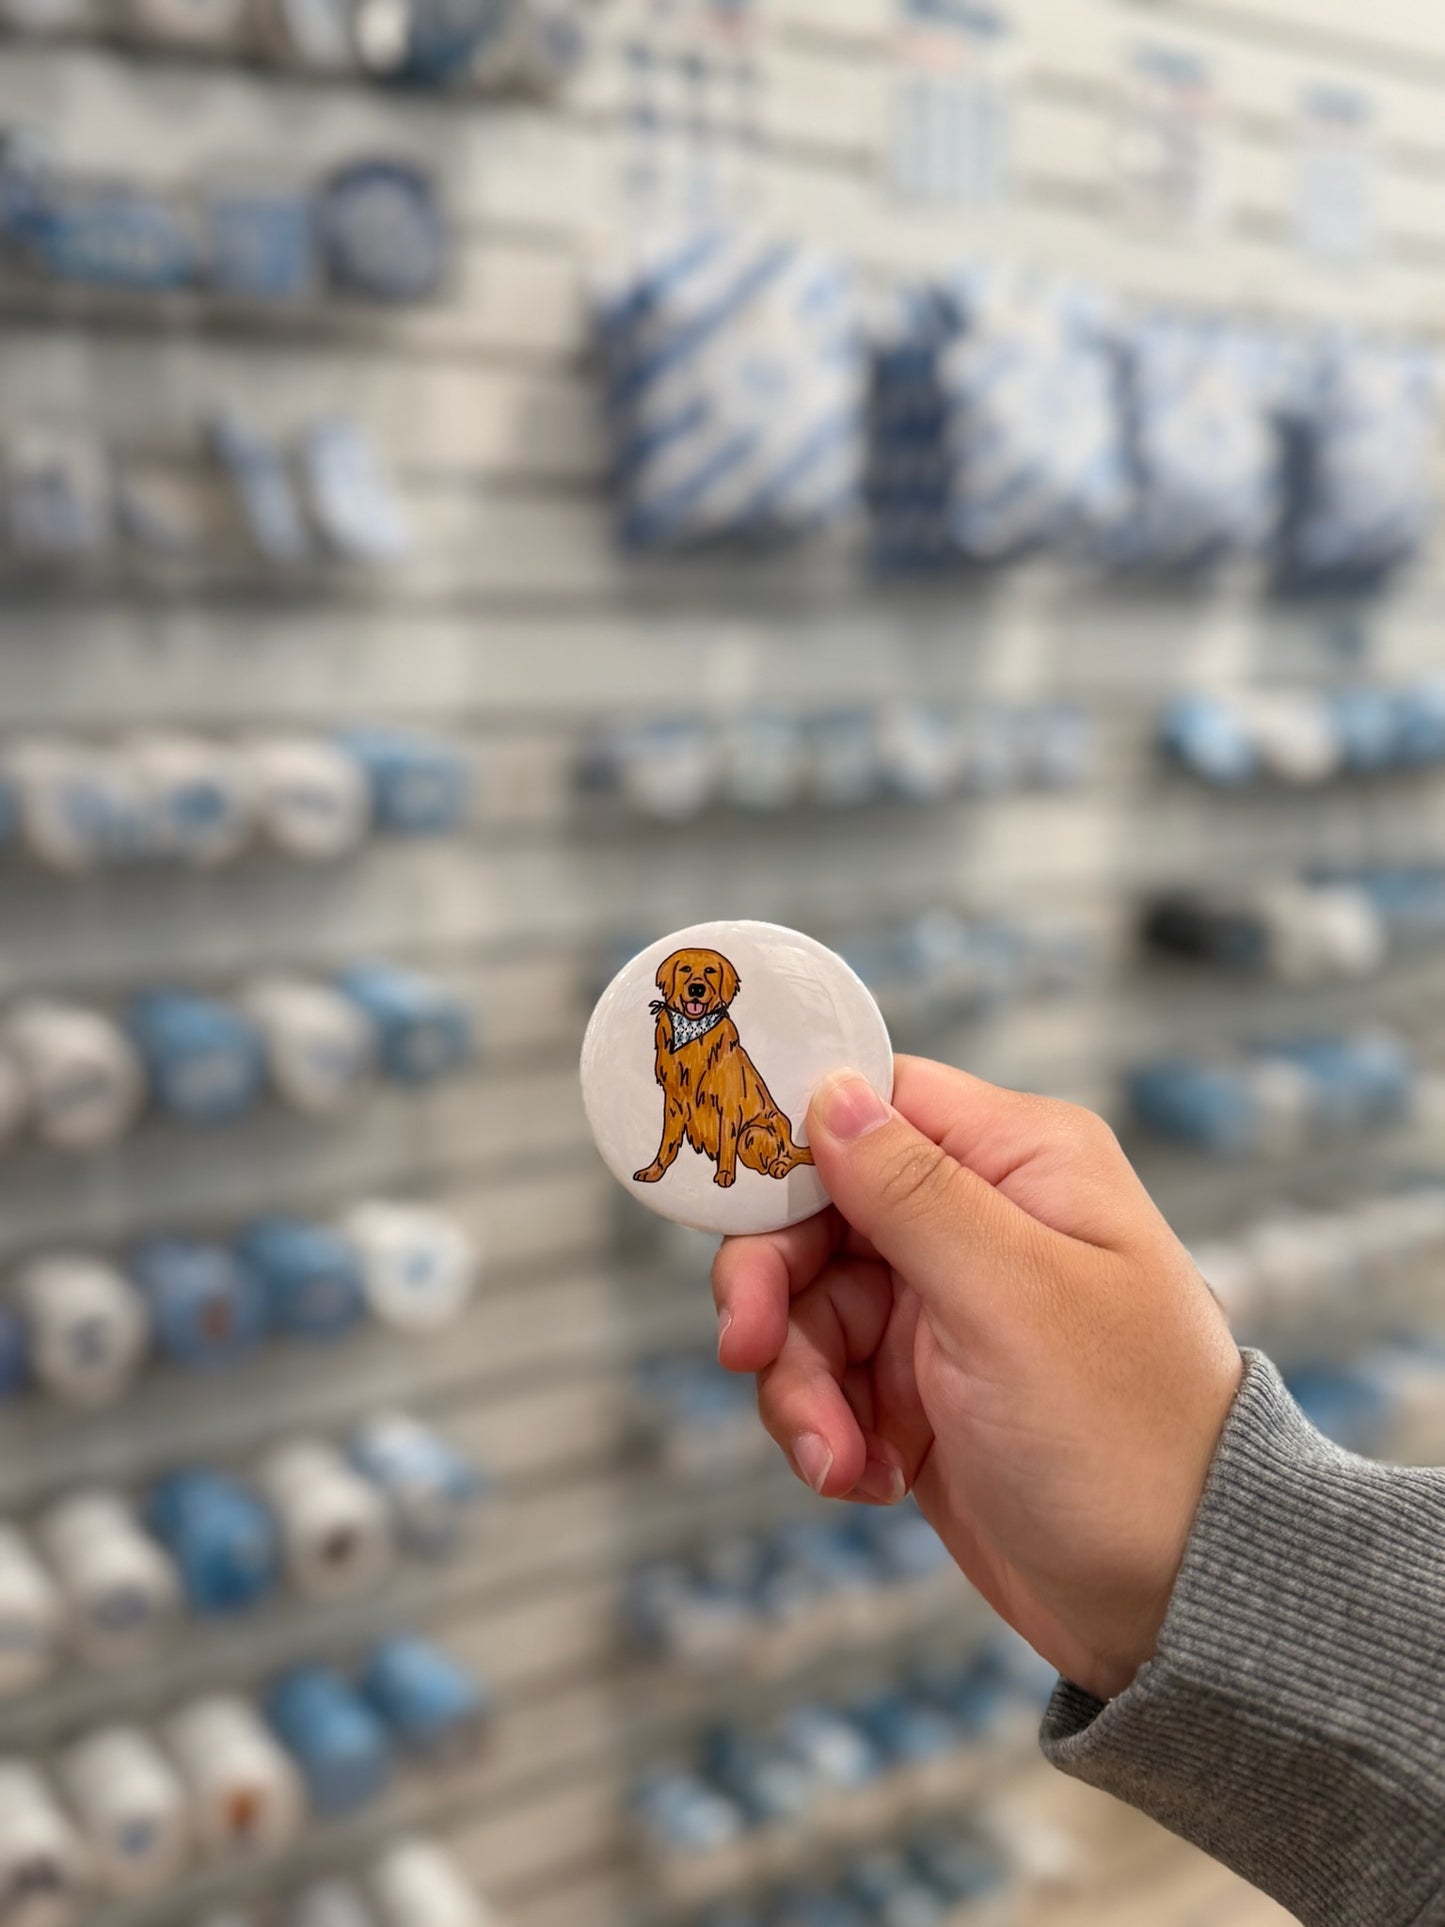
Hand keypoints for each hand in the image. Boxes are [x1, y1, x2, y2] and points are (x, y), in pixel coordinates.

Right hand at [713, 1057, 1242, 1701]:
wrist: (1173, 1606)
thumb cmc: (1124, 1437)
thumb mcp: (1011, 1297)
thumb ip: (913, 1188)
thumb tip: (829, 1089)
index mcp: (1021, 1163)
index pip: (876, 1103)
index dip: (793, 1147)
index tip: (733, 1207)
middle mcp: (981, 1220)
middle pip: (820, 1211)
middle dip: (776, 1288)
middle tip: (746, 1350)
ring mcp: (948, 1307)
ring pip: (811, 1305)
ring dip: (800, 1383)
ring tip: (838, 1459)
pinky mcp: (923, 1389)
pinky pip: (829, 1379)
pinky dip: (828, 1429)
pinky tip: (870, 1478)